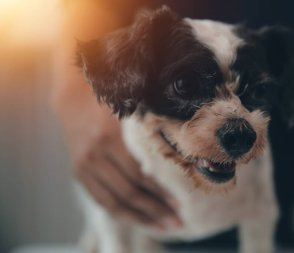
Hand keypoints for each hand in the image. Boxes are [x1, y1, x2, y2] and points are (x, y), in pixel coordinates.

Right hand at [53, 72, 181, 229]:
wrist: (75, 102)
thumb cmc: (110, 106)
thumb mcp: (130, 113)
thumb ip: (147, 135)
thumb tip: (179, 159)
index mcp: (111, 138)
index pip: (139, 174)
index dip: (159, 192)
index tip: (179, 204)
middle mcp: (96, 156)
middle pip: (129, 193)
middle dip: (154, 210)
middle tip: (176, 222)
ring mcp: (85, 167)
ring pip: (114, 202)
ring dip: (140, 218)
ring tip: (162, 227)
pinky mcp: (79, 174)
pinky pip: (101, 200)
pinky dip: (120, 213)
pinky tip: (138, 220)